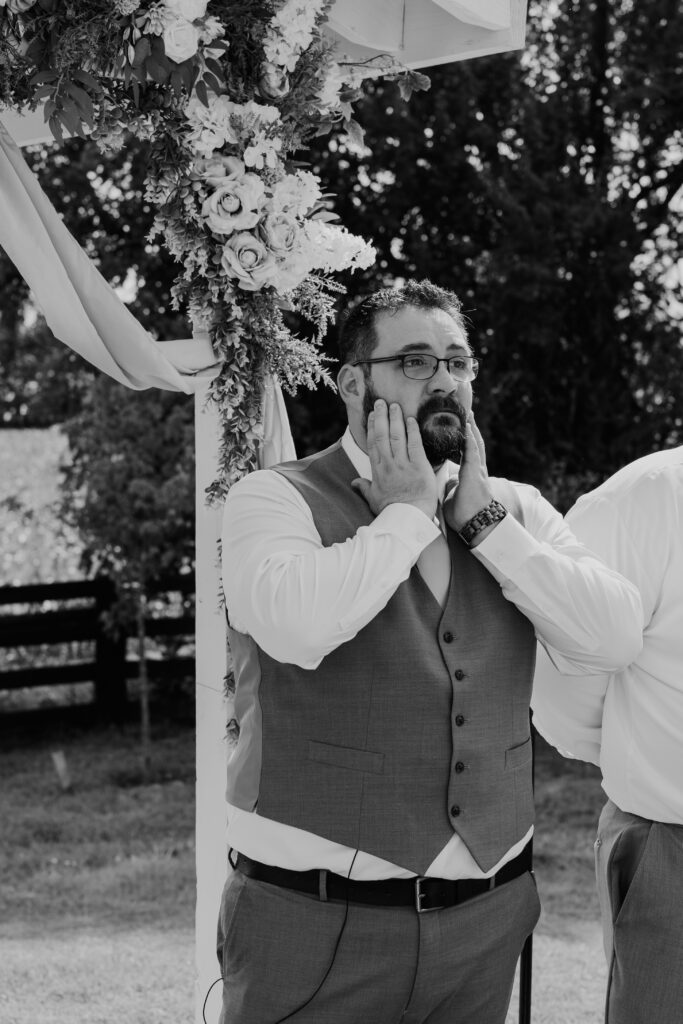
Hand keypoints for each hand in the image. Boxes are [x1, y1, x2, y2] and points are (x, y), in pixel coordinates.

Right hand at [351, 400, 437, 519]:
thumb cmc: (391, 511)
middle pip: (383, 435)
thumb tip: (354, 483)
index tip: (372, 415)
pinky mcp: (419, 466)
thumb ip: (364, 488)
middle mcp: (388, 464)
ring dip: (396, 419)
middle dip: (381, 417)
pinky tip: (411, 420)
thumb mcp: (374, 500)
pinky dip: (412, 431)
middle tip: (381, 402)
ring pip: (397, 436)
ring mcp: (403, 465)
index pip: (373, 443)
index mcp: (377, 471)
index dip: (372, 427)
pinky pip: (415, 444)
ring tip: (395, 405)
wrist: (408, 519)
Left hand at [443, 413, 493, 533]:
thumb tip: (449, 482)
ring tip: (468, 413)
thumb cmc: (465, 515)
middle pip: (473, 444)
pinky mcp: (475, 473)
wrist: (475, 524)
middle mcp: (476, 470)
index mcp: (470, 475)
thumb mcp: (454, 496)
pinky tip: (468, 426)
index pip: (467, 452)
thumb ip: (453, 486)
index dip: (465, 439)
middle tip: (467, 412)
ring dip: (472, 428)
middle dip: (471, 428)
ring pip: (475, 444)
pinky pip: (473, 451)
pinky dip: (470, 438)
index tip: (462, 426)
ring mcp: (477, 470)